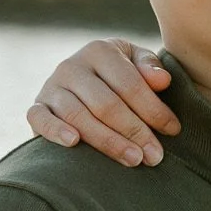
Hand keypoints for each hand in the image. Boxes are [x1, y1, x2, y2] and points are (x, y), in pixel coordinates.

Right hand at [26, 40, 180, 167]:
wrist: (81, 83)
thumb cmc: (119, 76)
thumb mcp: (136, 64)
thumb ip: (150, 68)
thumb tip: (162, 81)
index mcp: (100, 50)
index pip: (130, 84)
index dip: (154, 109)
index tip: (173, 130)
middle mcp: (72, 65)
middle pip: (106, 104)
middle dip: (135, 131)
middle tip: (155, 156)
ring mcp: (51, 86)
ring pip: (79, 116)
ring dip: (107, 141)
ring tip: (133, 160)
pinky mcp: (37, 107)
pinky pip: (39, 119)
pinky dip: (55, 130)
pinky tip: (74, 143)